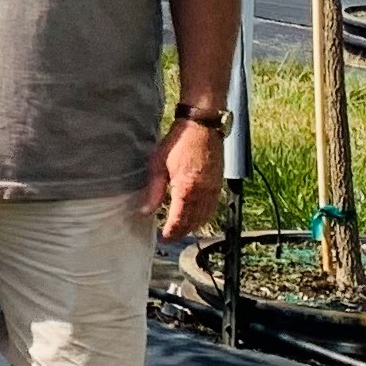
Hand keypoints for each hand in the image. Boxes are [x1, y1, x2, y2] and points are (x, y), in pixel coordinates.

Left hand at [143, 117, 223, 241]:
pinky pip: (212, 209)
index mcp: (187, 190)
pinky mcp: (219, 186)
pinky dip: (203, 217)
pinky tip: (194, 217)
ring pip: (205, 218)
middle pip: (193, 223)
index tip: (163, 239)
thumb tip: (146, 211)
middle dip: (181, 232)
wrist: (202, 127)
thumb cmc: (178, 142)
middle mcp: (203, 194)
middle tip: (169, 236)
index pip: (179, 221)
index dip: (171, 233)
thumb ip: (153, 192)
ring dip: (192, 226)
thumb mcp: (158, 165)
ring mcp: (214, 191)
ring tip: (179, 229)